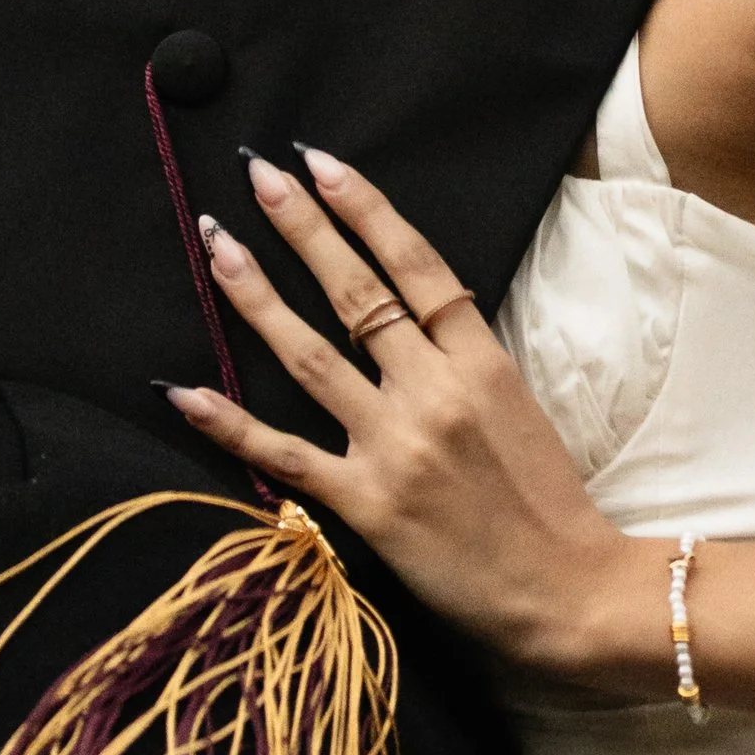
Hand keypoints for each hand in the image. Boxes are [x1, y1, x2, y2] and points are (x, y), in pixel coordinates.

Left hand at [171, 150, 672, 695]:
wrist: (569, 592)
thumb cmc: (550, 503)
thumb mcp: (521, 407)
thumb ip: (464, 358)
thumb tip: (411, 311)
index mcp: (482, 362)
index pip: (416, 264)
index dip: (365, 208)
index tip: (320, 163)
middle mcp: (434, 392)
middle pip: (356, 292)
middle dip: (300, 228)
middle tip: (256, 176)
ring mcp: (396, 446)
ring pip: (309, 355)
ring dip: (256, 296)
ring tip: (216, 246)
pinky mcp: (366, 504)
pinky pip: (284, 455)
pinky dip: (230, 424)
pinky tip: (184, 390)